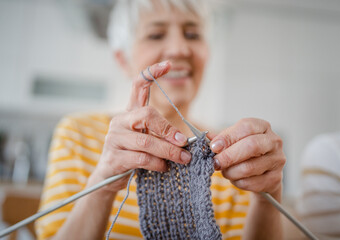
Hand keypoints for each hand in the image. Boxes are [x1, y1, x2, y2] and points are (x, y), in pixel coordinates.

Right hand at [90, 61, 190, 191]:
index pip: (138, 85)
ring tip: (182, 159)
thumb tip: (185, 140)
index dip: (152, 73)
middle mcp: (120, 121)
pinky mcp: (114, 157)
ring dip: (169, 151)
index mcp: (130, 113)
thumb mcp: (147, 140)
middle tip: (184, 143)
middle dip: (169, 130)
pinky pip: (141, 158)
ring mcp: (114, 138)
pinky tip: (164, 167)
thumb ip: (161, 135)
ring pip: (146, 141)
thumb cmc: (133, 155)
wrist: (109, 178)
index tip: (168, 65)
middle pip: (147, 115)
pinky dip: (157, 163)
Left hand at [210, 118, 285, 197]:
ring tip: (225, 171)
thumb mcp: (233, 141)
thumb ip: (220, 139)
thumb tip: (206, 138)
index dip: (228, 137)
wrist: (263, 173)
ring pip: (249, 167)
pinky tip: (236, 178)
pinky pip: (251, 183)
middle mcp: (273, 142)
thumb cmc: (245, 152)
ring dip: (231, 172)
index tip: (214, 147)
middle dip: (228, 156)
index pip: (246, 127)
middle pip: (251, 146)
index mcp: (262, 127)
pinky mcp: (275, 179)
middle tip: (215, 163)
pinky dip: (237, 182)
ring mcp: (277, 160)